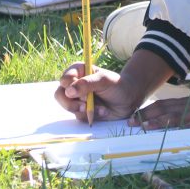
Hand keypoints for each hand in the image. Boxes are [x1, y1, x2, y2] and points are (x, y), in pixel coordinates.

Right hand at [55, 50, 173, 122]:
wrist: (129, 100)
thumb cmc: (118, 85)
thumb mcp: (105, 80)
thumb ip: (87, 83)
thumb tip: (68, 91)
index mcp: (79, 71)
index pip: (64, 78)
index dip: (69, 86)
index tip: (79, 91)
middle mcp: (76, 85)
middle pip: (60, 95)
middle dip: (71, 103)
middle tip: (84, 106)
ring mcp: (78, 99)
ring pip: (69, 108)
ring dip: (84, 110)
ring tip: (101, 109)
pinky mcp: (83, 112)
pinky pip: (79, 117)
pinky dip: (91, 116)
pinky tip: (103, 112)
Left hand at [128, 89, 189, 129]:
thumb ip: (188, 110)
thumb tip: (171, 117)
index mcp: (188, 102)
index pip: (164, 104)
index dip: (148, 109)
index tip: (133, 115)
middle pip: (165, 109)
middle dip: (147, 115)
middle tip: (130, 121)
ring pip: (176, 117)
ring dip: (159, 122)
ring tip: (145, 126)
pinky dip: (182, 128)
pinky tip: (173, 133)